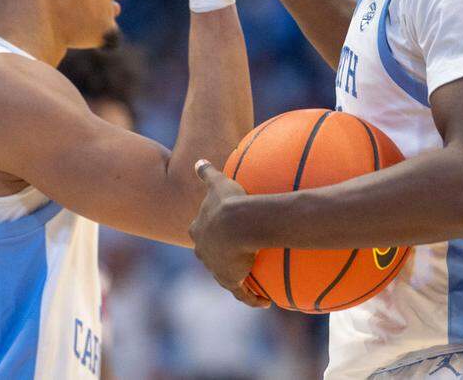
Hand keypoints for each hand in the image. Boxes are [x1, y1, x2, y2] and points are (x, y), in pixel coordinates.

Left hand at [189, 160, 270, 308]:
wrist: (236, 224)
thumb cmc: (228, 202)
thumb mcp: (218, 183)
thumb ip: (207, 173)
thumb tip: (199, 160)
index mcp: (199, 230)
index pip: (201, 233)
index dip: (210, 233)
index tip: (220, 234)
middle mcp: (203, 251)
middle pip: (211, 255)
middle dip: (220, 257)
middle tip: (235, 258)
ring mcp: (216, 267)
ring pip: (226, 275)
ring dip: (238, 278)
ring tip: (250, 281)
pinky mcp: (230, 280)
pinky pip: (242, 293)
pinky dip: (252, 298)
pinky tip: (263, 302)